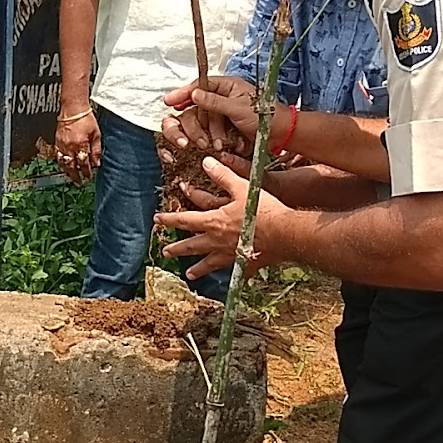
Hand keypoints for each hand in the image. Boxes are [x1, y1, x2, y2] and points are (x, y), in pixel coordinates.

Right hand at [54, 111, 100, 184]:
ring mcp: (62, 144)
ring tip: (71, 177)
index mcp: (81, 144)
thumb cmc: (85, 118)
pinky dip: (62, 163)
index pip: (84, 163)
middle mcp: (70, 146)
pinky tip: (65, 165)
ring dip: (68, 171)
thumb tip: (97, 163)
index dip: (86, 172)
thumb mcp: (96, 134)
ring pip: (63, 163)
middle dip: (76, 176)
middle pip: (72, 166)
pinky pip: (58, 156)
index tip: (89, 177)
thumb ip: (96, 150)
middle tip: (79, 182)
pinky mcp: (57, 141)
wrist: (73, 108)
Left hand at [155, 155, 290, 279]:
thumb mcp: (241, 187)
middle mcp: (218, 241)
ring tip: (188, 275)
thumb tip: (206, 162)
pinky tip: (232, 280)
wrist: (285, 233)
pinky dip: (233, 276)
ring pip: (209, 263)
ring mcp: (231, 254)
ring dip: (198, 269)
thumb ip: (222, 175)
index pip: (184, 220)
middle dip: (177, 249)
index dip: (169, 219)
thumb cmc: (263, 209)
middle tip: (165, 252)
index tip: (157, 220)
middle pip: (192, 246)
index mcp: (214, 222)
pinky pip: (237, 272)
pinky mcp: (246, 263)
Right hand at [161, 76, 257, 159]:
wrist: (279, 135)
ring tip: (213, 144)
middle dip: (195, 122)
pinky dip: (210, 139)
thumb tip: (194, 94)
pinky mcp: (223, 128)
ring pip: (201, 121)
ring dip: (204, 133)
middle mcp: (222, 98)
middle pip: (196, 106)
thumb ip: (214, 101)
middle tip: (192, 134)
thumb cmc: (265, 116)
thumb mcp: (238, 107)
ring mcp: (222, 114)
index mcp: (227, 86)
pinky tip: (213, 146)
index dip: (183, 93)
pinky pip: (208, 132)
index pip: (199, 85)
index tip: (169, 101)